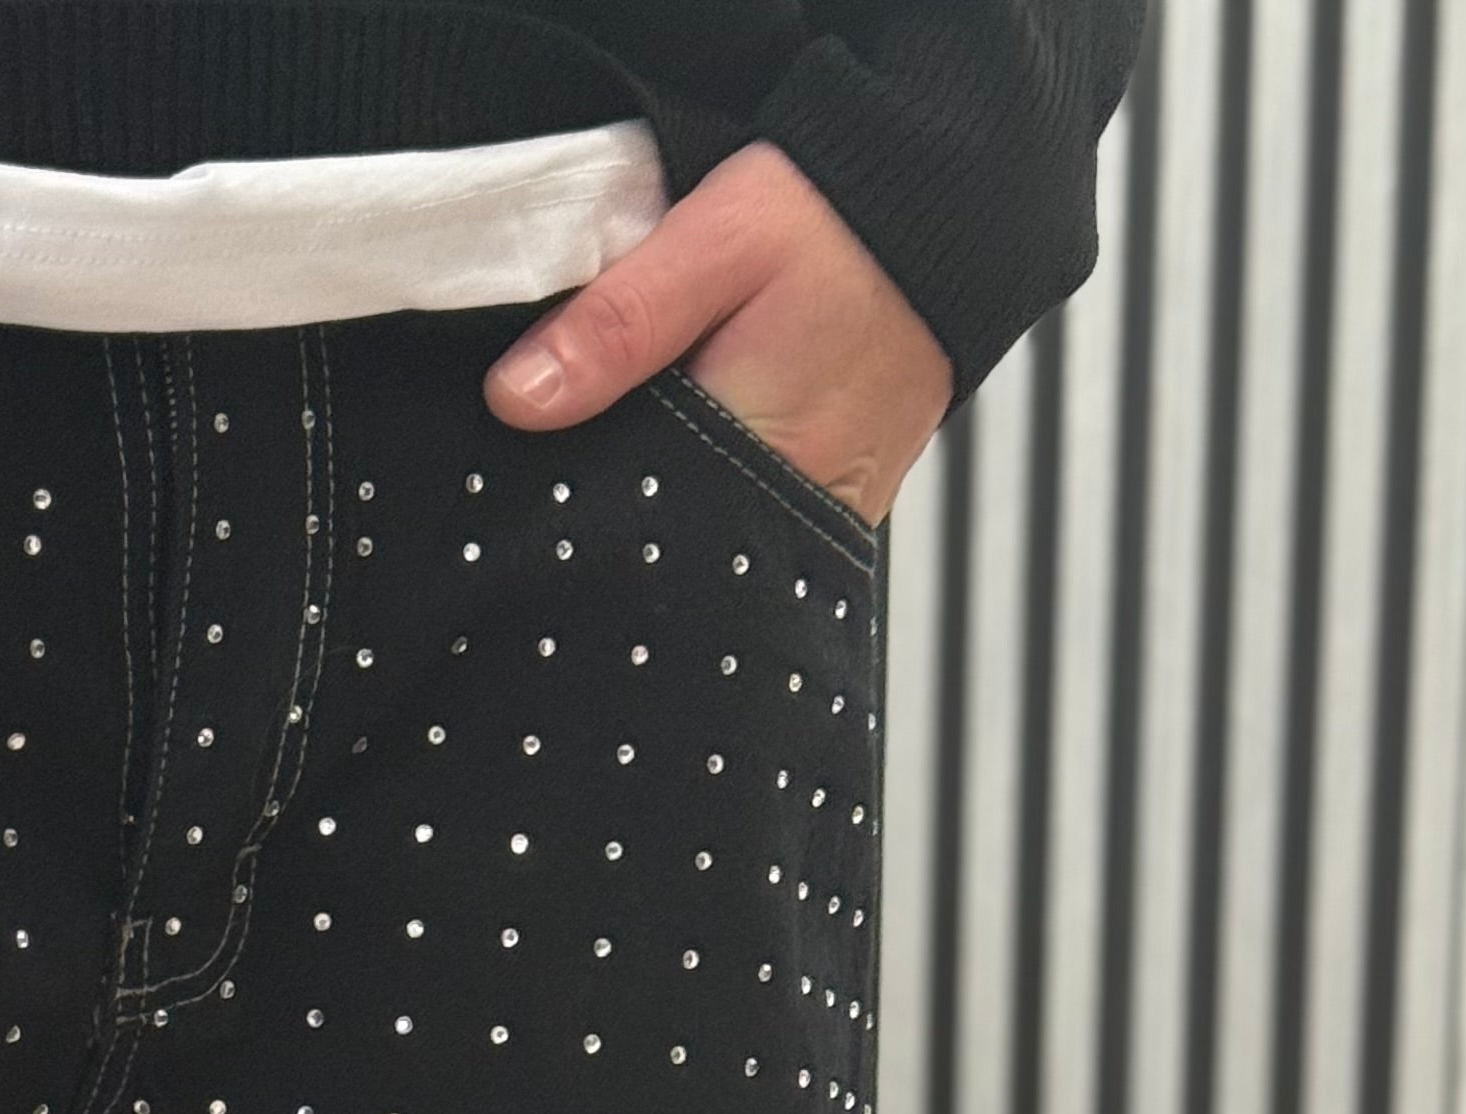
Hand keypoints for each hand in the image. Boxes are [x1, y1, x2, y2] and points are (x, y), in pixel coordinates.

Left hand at [485, 144, 949, 525]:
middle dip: (614, 511)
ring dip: (662, 503)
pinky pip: (749, 522)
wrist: (948, 215)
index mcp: (753, 458)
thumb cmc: (840, 222)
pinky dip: (710, 492)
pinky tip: (696, 443)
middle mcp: (790, 509)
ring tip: (649, 437)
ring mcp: (818, 516)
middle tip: (591, 445)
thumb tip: (517, 400)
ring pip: (704, 539)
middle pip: (664, 546)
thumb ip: (617, 323)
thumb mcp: (717, 241)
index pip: (628, 528)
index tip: (533, 478)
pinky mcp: (834, 505)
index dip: (572, 508)